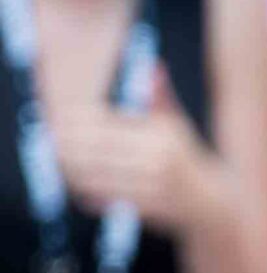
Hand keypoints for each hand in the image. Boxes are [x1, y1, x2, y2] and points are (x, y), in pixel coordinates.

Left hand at [52, 65, 217, 233]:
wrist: (211, 201)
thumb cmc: (187, 157)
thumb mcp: (177, 124)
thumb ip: (159, 96)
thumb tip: (153, 65)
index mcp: (161, 136)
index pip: (109, 123)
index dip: (79, 120)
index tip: (58, 117)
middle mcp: (156, 160)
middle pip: (97, 149)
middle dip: (68, 143)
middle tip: (48, 138)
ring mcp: (149, 186)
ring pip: (96, 175)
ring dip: (70, 167)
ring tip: (55, 158)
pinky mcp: (143, 207)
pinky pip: (105, 196)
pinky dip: (84, 189)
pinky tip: (75, 181)